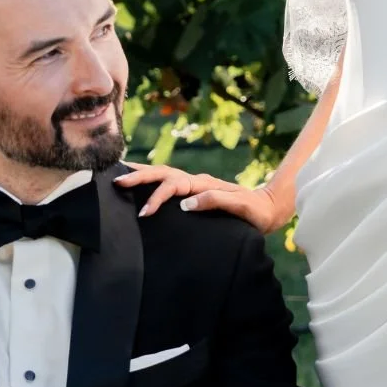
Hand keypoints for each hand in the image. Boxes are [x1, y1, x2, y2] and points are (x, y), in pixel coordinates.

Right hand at [116, 164, 289, 232]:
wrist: (269, 209)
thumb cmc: (256, 212)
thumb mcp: (241, 208)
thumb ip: (216, 201)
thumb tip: (186, 204)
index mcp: (203, 184)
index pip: (173, 186)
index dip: (157, 198)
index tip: (144, 214)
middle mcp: (196, 182)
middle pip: (162, 173)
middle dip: (139, 177)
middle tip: (116, 182)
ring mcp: (194, 185)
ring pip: (163, 174)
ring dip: (141, 174)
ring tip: (118, 175)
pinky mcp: (194, 192)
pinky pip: (168, 183)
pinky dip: (151, 180)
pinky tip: (139, 183)